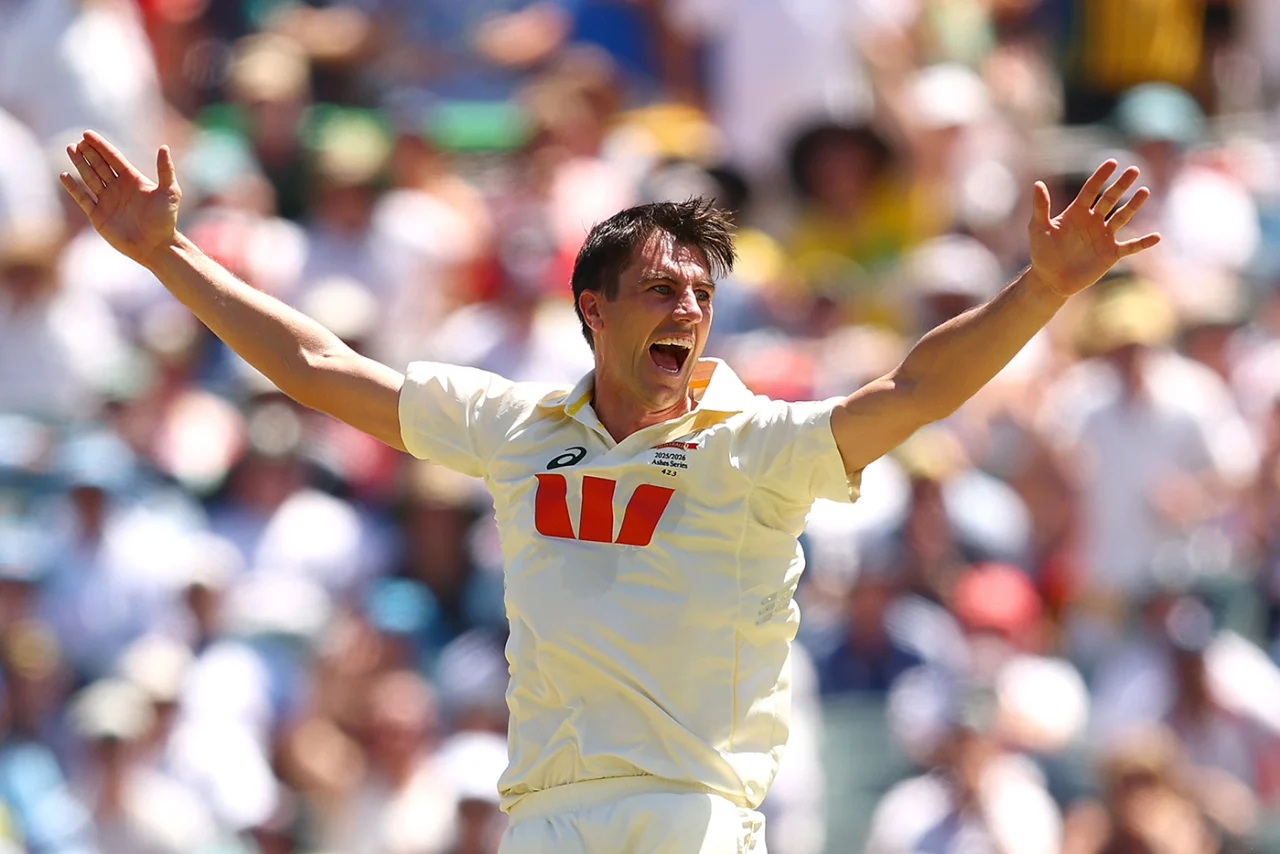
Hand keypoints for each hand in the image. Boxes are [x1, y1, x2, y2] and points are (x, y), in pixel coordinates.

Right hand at [60, 131, 181, 267]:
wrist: (157, 246)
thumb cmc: (166, 220)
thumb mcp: (170, 192)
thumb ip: (165, 170)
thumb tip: (164, 147)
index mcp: (133, 180)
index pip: (113, 158)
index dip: (101, 146)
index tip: (87, 133)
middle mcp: (118, 188)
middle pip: (99, 165)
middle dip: (88, 153)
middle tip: (77, 142)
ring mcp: (107, 201)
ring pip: (90, 178)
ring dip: (80, 164)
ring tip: (70, 149)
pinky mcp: (98, 215)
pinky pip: (83, 198)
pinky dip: (73, 188)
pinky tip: (64, 175)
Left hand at [1028, 160, 1160, 297]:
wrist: (1050, 279)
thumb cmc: (1042, 252)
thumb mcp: (1038, 229)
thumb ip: (1041, 207)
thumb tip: (1038, 184)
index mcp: (1077, 212)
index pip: (1091, 190)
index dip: (1101, 176)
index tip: (1112, 162)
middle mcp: (1093, 221)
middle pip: (1110, 199)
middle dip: (1121, 185)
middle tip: (1134, 170)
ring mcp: (1104, 236)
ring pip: (1122, 217)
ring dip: (1133, 205)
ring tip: (1144, 191)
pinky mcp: (1111, 254)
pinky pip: (1130, 247)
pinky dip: (1142, 243)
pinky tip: (1156, 237)